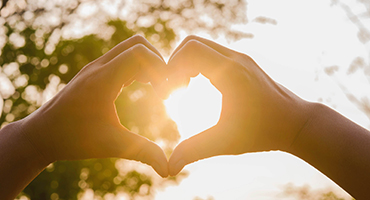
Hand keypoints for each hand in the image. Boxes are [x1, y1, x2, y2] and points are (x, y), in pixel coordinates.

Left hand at [19, 35, 168, 176]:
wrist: (41, 135)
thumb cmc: (74, 140)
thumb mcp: (112, 145)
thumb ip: (143, 153)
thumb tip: (168, 170)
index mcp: (103, 79)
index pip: (140, 53)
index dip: (160, 69)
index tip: (163, 95)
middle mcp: (99, 67)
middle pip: (138, 43)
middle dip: (158, 62)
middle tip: (164, 87)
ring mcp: (95, 68)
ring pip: (129, 48)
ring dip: (147, 63)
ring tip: (155, 88)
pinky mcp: (94, 73)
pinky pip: (121, 57)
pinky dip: (137, 67)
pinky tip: (140, 86)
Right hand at [166, 36, 311, 175]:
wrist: (295, 123)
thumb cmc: (263, 132)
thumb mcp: (226, 142)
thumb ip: (195, 150)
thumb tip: (170, 167)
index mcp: (231, 73)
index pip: (190, 51)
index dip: (171, 69)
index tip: (169, 94)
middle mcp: (235, 59)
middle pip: (191, 43)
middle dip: (174, 64)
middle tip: (174, 89)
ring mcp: (239, 58)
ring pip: (201, 45)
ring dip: (185, 62)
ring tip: (183, 88)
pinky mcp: (241, 62)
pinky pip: (211, 52)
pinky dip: (197, 63)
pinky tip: (197, 85)